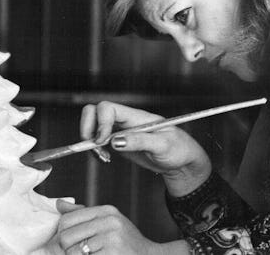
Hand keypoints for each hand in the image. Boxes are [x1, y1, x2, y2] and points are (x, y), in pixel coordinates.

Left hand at [56, 200, 162, 254]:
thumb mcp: (108, 222)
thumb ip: (83, 214)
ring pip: (73, 252)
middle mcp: (110, 221)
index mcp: (107, 211)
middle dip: (65, 249)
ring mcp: (112, 238)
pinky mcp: (113, 254)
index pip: (67, 219)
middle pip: (66, 236)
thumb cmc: (125, 241)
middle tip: (75, 252)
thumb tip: (59, 204)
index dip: (60, 233)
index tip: (66, 242)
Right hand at [80, 101, 211, 195]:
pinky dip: (94, 149)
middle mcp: (126, 120)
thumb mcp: (162, 146)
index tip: (103, 141)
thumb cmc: (178, 149)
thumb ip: (139, 142)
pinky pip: (97, 139)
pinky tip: (105, 158)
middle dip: (88, 128)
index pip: (108, 108)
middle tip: (96, 147)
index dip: (100, 123)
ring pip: (93, 124)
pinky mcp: (118, 141)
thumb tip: (115, 141)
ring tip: (102, 156)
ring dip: (90, 140)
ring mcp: (120, 130)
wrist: (182, 161)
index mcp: (136, 117)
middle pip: (94, 111)